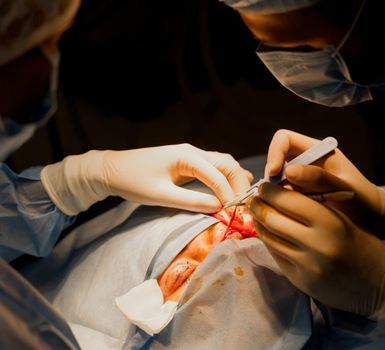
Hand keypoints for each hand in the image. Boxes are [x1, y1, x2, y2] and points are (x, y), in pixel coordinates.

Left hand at [41, 144, 252, 214]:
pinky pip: (215, 166)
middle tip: (244, 206)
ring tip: (240, 199)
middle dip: (238, 184)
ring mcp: (192, 154)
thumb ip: (192, 201)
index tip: (235, 211)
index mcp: (187, 156)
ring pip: (224, 162)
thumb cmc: (133, 182)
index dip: (229, 193)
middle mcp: (193, 151)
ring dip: (234, 179)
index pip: (217, 175)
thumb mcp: (161, 196)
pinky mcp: (189, 161)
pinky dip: (226, 177)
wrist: (112, 170)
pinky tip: (230, 190)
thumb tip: (219, 207)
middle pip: (227, 164)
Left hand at [248, 182, 384, 315]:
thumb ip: (314, 205)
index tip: (263, 185)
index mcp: (330, 221)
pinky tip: (268, 234)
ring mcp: (307, 266)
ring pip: (270, 238)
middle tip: (253, 199)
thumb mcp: (343, 217)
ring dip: (259, 224)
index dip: (270, 190)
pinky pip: (276, 256)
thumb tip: (278, 191)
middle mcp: (316, 244)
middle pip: (272, 218)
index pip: (287, 199)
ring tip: (257, 214)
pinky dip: (269, 242)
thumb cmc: (362, 243)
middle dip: (258, 206)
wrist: (381, 283)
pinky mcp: (301, 281)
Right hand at [265, 129, 384, 234]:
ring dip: (275, 196)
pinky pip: (281, 198)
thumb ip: (320, 178)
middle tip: (273, 200)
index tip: (274, 174)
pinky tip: (287, 219)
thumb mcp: (345, 188)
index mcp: (318, 151)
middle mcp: (306, 163)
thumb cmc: (363, 200)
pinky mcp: (298, 198)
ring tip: (284, 213)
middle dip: (271, 180)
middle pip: (275, 162)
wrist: (373, 221)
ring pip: (276, 182)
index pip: (284, 139)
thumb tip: (288, 171)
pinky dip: (279, 207)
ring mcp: (301, 181)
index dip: (274, 153)